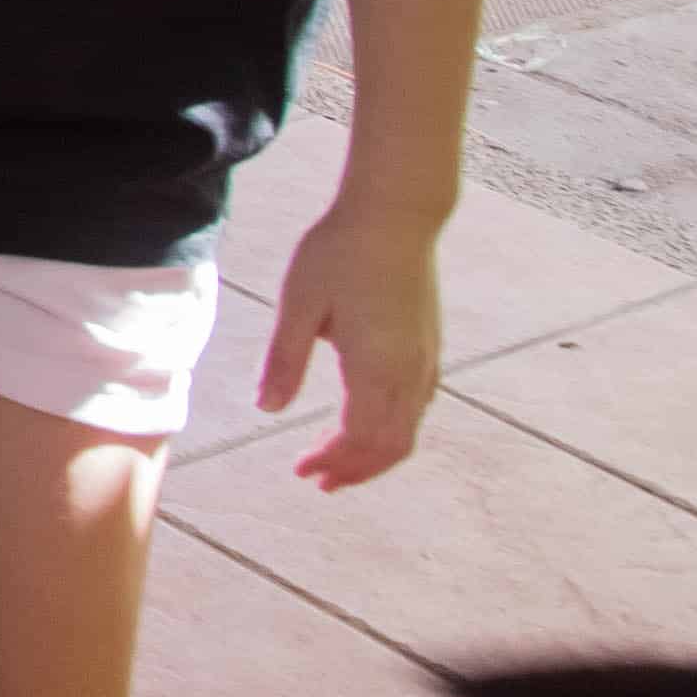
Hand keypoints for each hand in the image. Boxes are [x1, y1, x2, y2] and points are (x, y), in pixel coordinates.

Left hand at [261, 199, 446, 488]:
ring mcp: (425, 361)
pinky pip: (417, 408)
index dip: (333, 463)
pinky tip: (368, 425)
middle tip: (317, 480)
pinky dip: (393, 430)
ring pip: (409, 430)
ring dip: (375, 455)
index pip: (360, 439)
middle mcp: (409, 373)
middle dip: (355, 470)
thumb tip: (267, 409)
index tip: (303, 472)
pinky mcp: (429, 347)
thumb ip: (285, 360)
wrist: (396, 216)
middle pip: (390, 446)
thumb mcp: (299, 303)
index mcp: (375, 367)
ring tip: (339, 463)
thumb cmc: (340, 253)